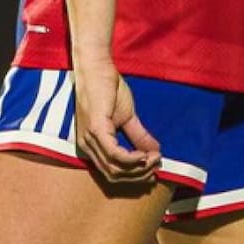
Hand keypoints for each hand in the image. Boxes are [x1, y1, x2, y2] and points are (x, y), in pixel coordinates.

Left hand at [72, 56, 160, 183]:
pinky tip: (143, 156)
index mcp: (91, 145)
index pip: (112, 172)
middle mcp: (87, 146)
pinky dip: (131, 159)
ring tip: (154, 158)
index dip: (134, 175)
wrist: (97, 67)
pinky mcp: (96, 129)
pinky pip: (114, 155)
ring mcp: (90, 139)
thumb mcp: (127, 116)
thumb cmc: (108, 88)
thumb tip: (155, 152)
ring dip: (138, 168)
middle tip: (156, 165)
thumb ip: (138, 136)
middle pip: (114, 175)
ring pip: (115, 169)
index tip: (154, 167)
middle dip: (138, 175)